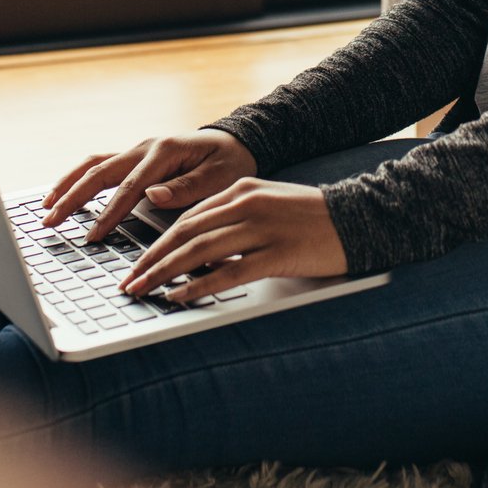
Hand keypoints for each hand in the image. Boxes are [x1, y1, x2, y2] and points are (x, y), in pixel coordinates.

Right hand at [39, 129, 258, 242]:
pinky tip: (63, 195)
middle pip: (100, 172)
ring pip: (93, 165)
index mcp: (165, 152)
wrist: (235, 143)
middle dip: (72, 197)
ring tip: (46, 207)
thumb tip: (151, 196)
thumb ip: (187, 188)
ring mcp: (137, 151)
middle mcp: (145, 147)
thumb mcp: (220, 177)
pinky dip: (78, 179)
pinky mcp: (134, 158)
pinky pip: (100, 166)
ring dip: (68, 185)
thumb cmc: (230, 163)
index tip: (93, 235)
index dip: (110, 213)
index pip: (130, 187)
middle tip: (51, 221)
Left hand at [117, 178, 347, 303]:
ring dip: (164, 273)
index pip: (187, 218)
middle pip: (184, 233)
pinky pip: (228, 271)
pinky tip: (179, 297)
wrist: (360, 218)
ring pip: (199, 251)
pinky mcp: (277, 253)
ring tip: (142, 291)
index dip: (156, 242)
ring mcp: (262, 228)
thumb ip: (234, 221)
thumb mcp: (268, 206)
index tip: (136, 263)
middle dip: (150, 259)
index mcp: (241, 190)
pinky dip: (199, 286)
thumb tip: (199, 251)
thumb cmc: (313, 218)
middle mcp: (246, 204)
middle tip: (127, 282)